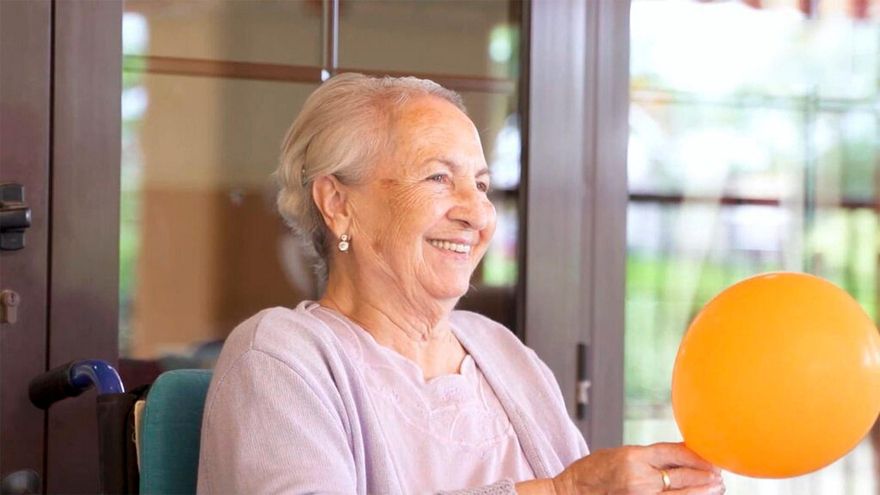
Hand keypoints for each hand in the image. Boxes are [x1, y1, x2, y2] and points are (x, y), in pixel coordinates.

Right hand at [551, 442, 723, 494]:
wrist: (571, 492)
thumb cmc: (594, 471)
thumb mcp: (621, 454)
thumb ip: (649, 457)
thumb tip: (683, 455)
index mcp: (633, 456)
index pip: (674, 453)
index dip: (697, 456)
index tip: (712, 459)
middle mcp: (638, 476)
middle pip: (682, 477)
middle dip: (705, 478)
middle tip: (719, 478)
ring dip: (701, 492)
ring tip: (715, 489)